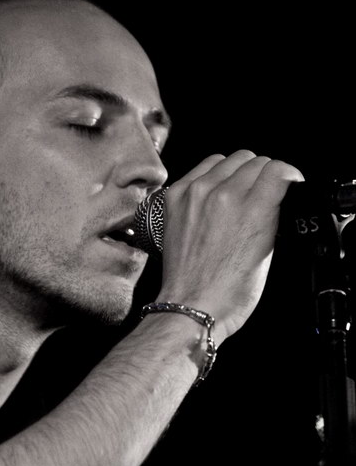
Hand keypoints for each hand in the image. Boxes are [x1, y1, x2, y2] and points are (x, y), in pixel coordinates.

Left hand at [157, 150, 303, 342]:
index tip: (287, 184)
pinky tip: (215, 191)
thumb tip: (274, 195)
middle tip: (264, 192)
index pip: (279, 169)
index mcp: (254, 209)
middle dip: (265, 174)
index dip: (288, 177)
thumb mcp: (267, 251)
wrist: (194, 305)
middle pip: (255, 161)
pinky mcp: (177, 197)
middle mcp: (224, 195)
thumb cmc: (230, 291)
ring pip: (228, 159)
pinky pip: (201, 168)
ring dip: (238, 172)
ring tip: (239, 191)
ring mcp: (197, 194)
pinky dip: (212, 175)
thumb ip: (271, 214)